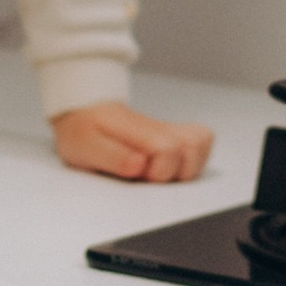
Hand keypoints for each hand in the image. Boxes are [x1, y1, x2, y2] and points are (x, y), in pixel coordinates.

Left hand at [52, 101, 214, 184]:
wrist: (83, 110)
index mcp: (138, 131)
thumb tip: (140, 165)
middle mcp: (159, 129)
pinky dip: (195, 158)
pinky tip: (172, 166)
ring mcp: (169, 131)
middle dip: (175, 172)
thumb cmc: (83, 130)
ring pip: (202, 143)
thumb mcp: (85, 145)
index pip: (170, 149)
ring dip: (188, 166)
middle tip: (149, 175)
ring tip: (162, 172)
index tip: (140, 175)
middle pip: (194, 147)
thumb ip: (112, 156)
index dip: (159, 170)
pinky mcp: (174, 135)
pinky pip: (202, 140)